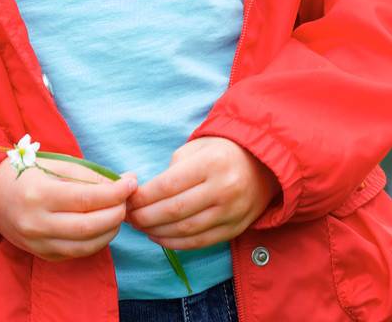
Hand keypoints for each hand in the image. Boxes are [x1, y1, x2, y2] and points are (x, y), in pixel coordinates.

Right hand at [0, 156, 136, 261]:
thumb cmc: (23, 171)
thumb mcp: (53, 164)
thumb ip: (86, 175)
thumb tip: (120, 183)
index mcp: (40, 194)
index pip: (87, 199)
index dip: (115, 192)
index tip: (131, 182)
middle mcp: (38, 223)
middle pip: (89, 227)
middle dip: (116, 213)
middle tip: (128, 200)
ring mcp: (38, 243)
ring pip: (85, 246)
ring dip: (110, 231)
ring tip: (119, 213)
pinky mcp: (41, 255)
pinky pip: (75, 254)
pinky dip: (95, 242)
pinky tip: (103, 227)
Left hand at [126, 137, 277, 251]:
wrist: (263, 166)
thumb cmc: (222, 152)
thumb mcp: (198, 147)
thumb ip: (174, 168)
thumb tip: (146, 192)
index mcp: (211, 163)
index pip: (169, 185)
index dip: (144, 196)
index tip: (128, 200)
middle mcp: (223, 189)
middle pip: (175, 211)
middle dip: (145, 217)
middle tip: (128, 217)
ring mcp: (231, 213)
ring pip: (185, 231)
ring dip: (157, 232)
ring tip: (141, 227)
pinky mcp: (234, 230)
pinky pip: (199, 243)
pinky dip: (175, 244)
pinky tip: (159, 237)